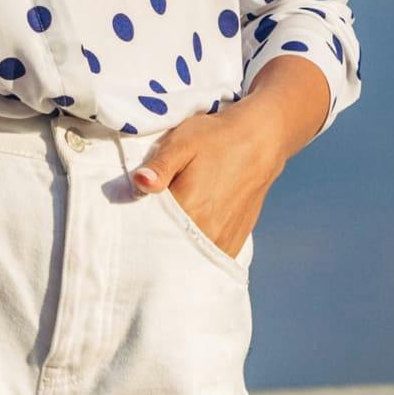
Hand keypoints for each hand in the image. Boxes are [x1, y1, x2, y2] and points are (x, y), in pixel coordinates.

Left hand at [128, 99, 288, 257]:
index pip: (150, 228)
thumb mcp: (182, 143)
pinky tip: (190, 229)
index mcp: (190, 209)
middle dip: (155, 235)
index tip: (134, 209)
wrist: (259, 142)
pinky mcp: (234, 244)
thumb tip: (140, 182)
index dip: (139, 220)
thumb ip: (160, 166)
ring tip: (174, 218)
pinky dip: (195, 248)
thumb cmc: (217, 138)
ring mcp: (222, 242)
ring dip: (176, 243)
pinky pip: (206, 256)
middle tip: (153, 211)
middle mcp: (208, 233)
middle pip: (168, 245)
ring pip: (187, 254)